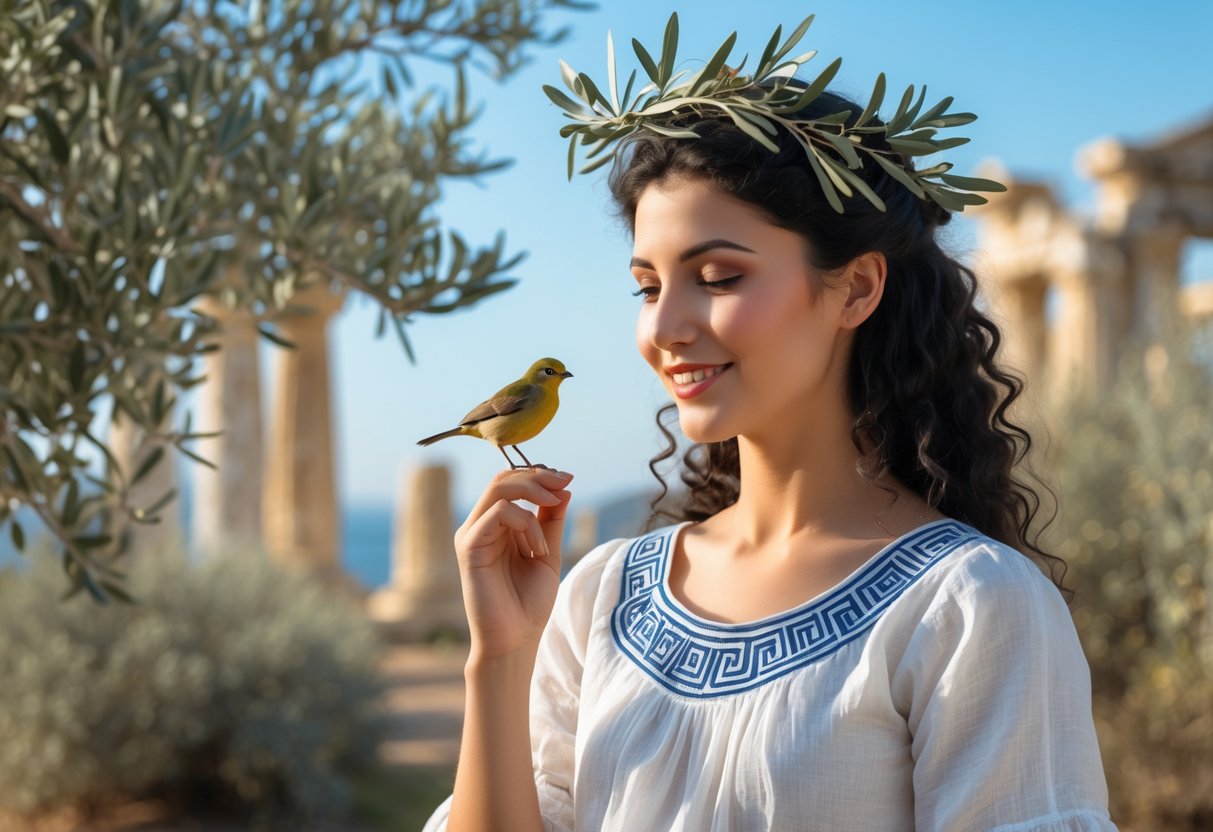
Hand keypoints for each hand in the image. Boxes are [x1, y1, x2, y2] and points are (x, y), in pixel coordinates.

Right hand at [454, 466, 573, 660]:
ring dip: (534, 495)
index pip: (511, 482)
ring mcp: (472, 534)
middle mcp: (481, 526)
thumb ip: (551, 521)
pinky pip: (498, 513)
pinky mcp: (469, 547)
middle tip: (565, 484)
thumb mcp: (548, 553)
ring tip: (553, 517)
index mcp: (497, 525)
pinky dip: (526, 524)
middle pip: (504, 478)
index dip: (539, 474)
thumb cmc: (529, 603)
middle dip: (539, 476)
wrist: (515, 641)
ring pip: (499, 488)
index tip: (568, 479)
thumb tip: (564, 488)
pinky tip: (538, 550)